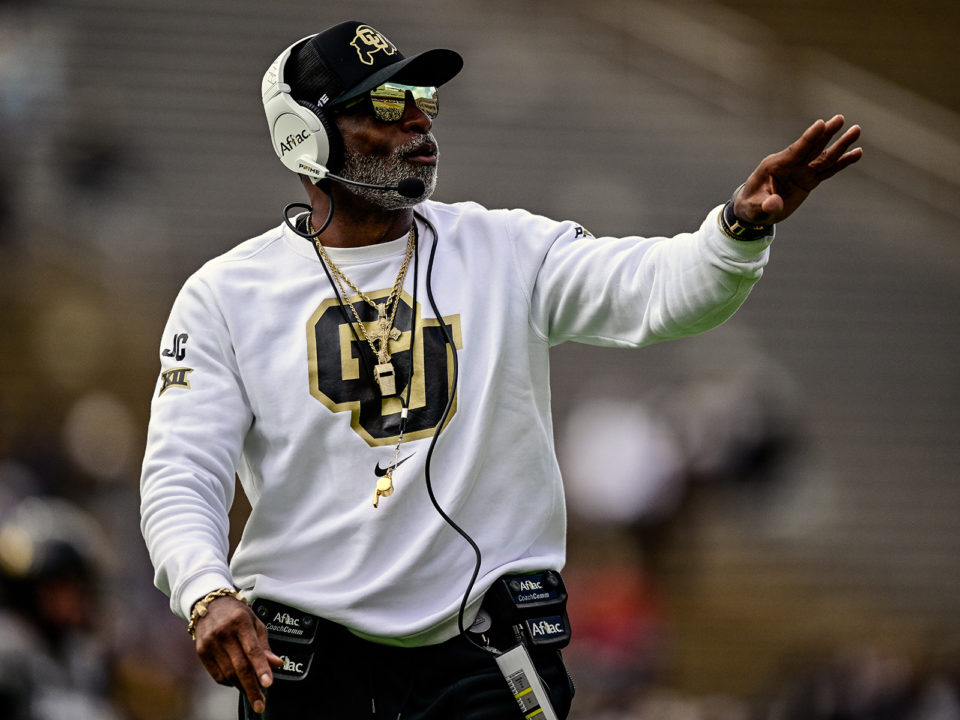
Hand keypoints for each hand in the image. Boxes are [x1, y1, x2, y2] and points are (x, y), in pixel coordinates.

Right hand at [193, 596, 283, 713]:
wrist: (209, 603)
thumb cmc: (236, 613)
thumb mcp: (255, 623)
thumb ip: (265, 645)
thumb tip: (277, 664)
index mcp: (240, 621)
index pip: (253, 650)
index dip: (261, 668)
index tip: (268, 683)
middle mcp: (223, 632)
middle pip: (240, 666)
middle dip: (252, 688)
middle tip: (260, 703)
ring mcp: (210, 642)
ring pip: (228, 673)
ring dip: (241, 686)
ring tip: (252, 691)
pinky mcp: (201, 651)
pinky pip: (217, 675)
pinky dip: (229, 682)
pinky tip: (237, 682)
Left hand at [735, 114, 861, 224]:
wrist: (753, 210)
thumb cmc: (750, 207)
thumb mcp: (754, 209)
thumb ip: (765, 206)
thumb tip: (774, 204)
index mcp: (775, 166)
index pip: (795, 151)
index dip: (808, 138)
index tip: (820, 123)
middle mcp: (790, 165)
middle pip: (812, 148)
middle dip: (826, 134)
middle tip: (840, 119)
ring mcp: (801, 171)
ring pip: (824, 156)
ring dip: (840, 145)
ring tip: (856, 130)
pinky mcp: (809, 179)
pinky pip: (828, 170)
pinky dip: (842, 162)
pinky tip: (856, 153)